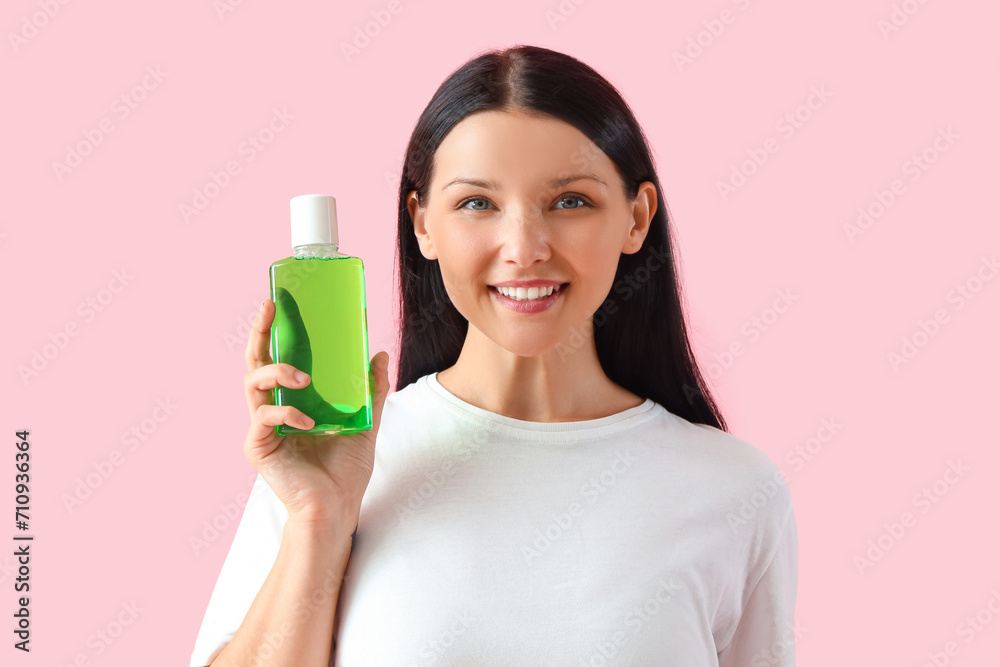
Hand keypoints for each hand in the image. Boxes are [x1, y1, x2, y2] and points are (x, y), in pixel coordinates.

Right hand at [241, 298, 389, 531]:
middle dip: (260, 332)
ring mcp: (263, 426)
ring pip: (252, 384)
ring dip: (277, 372)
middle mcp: (273, 407)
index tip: (279, 301)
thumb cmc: (345, 469)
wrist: (337, 507)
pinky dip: (286, 414)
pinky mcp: (259, 446)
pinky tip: (307, 421)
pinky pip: (265, 419)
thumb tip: (379, 352)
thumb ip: (371, 389)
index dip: (276, 329)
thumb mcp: (365, 421)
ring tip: (303, 377)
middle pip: (256, 361)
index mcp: (293, 398)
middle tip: (269, 309)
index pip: (278, 356)